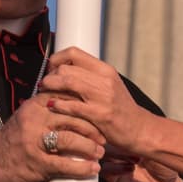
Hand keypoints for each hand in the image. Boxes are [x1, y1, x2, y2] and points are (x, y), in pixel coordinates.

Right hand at [0, 95, 105, 181]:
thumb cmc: (18, 138)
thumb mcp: (30, 115)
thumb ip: (49, 107)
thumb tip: (79, 102)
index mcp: (35, 104)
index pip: (67, 98)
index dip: (87, 106)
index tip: (99, 115)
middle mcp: (34, 119)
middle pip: (72, 118)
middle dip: (93, 128)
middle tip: (104, 138)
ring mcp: (34, 140)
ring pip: (70, 139)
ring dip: (90, 147)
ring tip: (99, 153)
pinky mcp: (36, 162)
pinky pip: (64, 164)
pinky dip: (82, 168)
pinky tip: (93, 169)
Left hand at [37, 46, 151, 153]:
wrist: (138, 129)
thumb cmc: (120, 109)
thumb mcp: (109, 85)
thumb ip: (89, 76)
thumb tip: (64, 70)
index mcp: (105, 69)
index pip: (73, 53)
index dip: (56, 59)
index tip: (51, 69)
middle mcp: (104, 80)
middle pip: (67, 68)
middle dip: (50, 75)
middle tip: (44, 83)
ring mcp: (103, 97)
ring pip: (67, 82)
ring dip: (50, 87)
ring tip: (44, 92)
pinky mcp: (100, 114)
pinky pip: (72, 105)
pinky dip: (58, 104)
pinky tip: (52, 106)